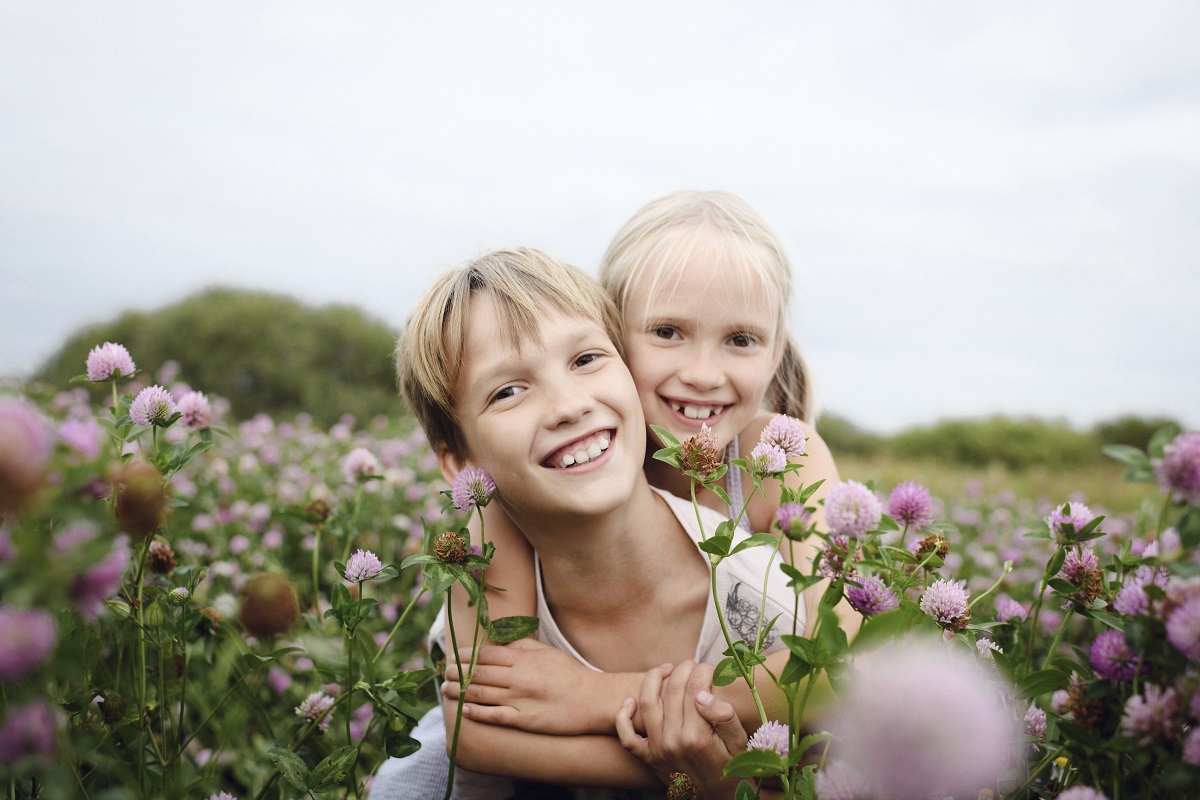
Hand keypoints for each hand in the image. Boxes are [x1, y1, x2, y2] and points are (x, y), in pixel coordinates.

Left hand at [441, 638, 608, 734]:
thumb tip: (499, 642)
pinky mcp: (525, 720)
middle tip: (443, 673)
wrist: (592, 699)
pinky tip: (465, 709)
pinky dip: (477, 712)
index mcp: (524, 658)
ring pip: (482, 694)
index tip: (452, 657)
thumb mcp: (546, 652)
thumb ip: (522, 645)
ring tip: (446, 689)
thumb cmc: (570, 674)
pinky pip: (495, 716)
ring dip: (460, 691)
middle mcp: (519, 677)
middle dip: (457, 673)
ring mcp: (520, 700)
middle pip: (479, 673)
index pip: (486, 654)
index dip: (466, 655)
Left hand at [615, 661, 748, 799]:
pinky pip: (626, 737)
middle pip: (672, 690)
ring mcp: (657, 749)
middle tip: (693, 665)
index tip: (711, 667)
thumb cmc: (734, 768)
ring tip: (668, 669)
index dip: (703, 671)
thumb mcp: (739, 743)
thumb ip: (724, 717)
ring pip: (646, 702)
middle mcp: (673, 741)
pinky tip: (630, 701)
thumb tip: (702, 693)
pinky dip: (623, 716)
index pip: (695, 688)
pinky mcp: (647, 758)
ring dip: (654, 678)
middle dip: (683, 669)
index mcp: (697, 736)